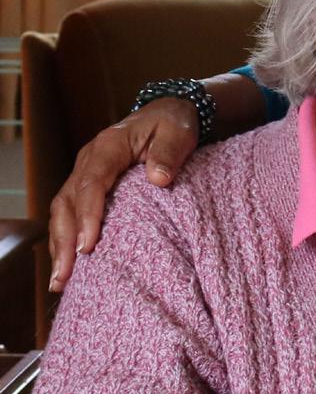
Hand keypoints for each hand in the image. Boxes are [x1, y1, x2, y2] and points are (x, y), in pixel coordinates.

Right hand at [48, 98, 197, 292]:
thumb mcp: (178, 132)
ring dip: (59, 245)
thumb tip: (159, 179)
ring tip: (60, 281)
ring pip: (61, 211)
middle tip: (65, 276)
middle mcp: (88, 160)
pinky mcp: (87, 184)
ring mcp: (84, 172)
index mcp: (109, 146)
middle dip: (65, 240)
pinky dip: (65, 238)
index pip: (91, 182)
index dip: (87, 215)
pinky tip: (69, 265)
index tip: (88, 245)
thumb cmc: (172, 124)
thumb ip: (169, 153)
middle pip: (67, 202)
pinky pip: (69, 213)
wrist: (167, 112)